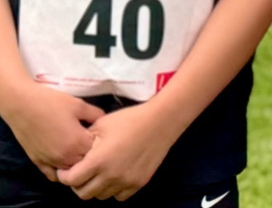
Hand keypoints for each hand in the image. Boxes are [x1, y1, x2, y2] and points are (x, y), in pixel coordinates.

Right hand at [1, 81, 102, 180]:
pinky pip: (52, 175)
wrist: (23, 105)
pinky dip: (60, 172)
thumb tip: (105, 122)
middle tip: (89, 142)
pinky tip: (64, 163)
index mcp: (78, 143)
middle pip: (84, 163)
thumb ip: (96, 115)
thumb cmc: (52, 103)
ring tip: (77, 151)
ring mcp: (50, 162)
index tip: (100, 136)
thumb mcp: (80, 105)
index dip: (100, 144)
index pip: (97, 152)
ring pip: (70, 171)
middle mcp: (65, 157)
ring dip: (75, 164)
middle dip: (89, 155)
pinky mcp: (37, 162)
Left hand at [56, 103, 175, 200]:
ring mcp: (126, 181)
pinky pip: (119, 196)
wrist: (161, 121)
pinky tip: (116, 176)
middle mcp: (110, 176)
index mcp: (98, 161)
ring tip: (100, 174)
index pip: (71, 180)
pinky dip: (114, 190)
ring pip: (101, 196)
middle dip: (78, 185)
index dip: (65, 176)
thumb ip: (85, 140)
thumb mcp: (102, 124)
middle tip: (82, 174)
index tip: (66, 170)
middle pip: (84, 193)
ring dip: (96, 187)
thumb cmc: (130, 119)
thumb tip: (74, 151)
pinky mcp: (139, 183)